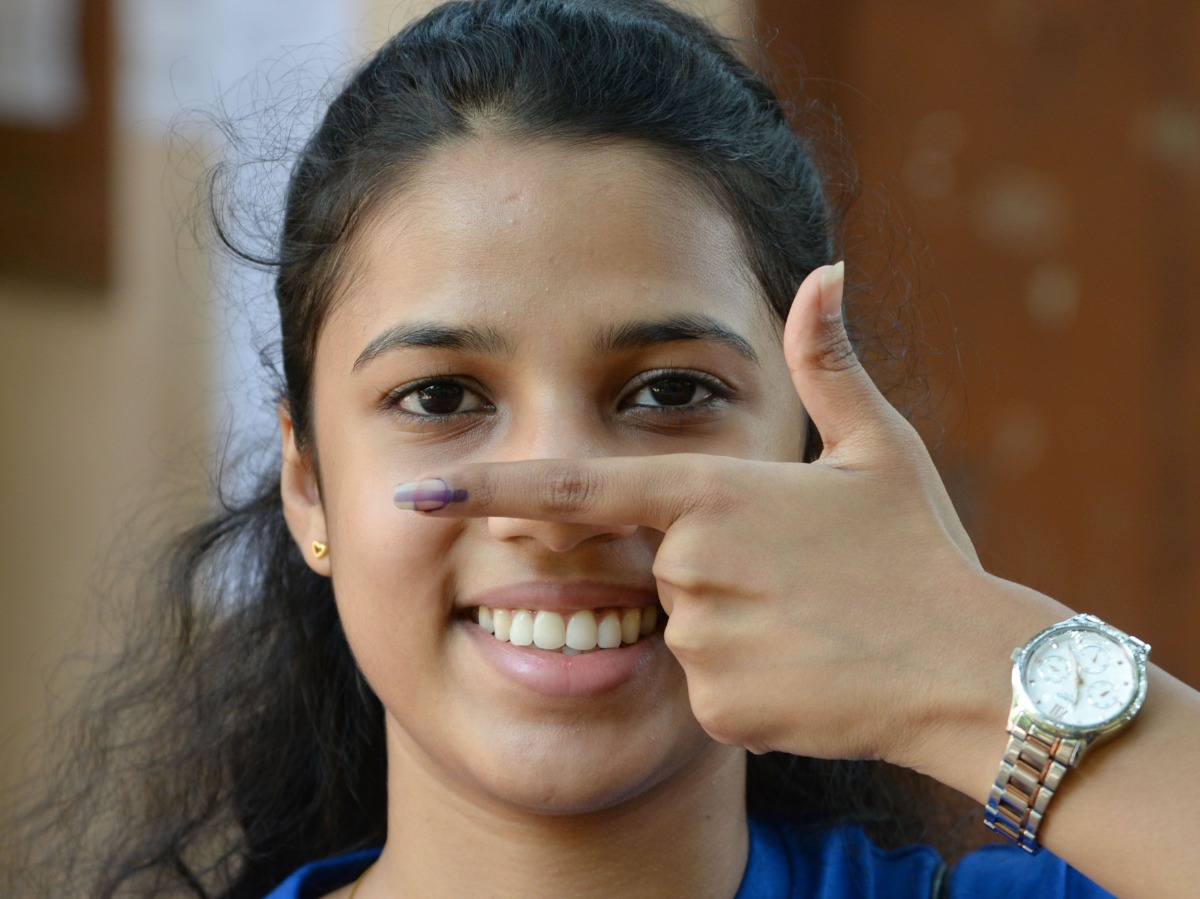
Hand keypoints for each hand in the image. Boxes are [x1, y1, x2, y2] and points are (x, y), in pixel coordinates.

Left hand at [393, 263, 1062, 772]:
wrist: (969, 673)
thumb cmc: (921, 554)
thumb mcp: (878, 450)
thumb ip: (830, 363)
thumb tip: (824, 273)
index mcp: (714, 493)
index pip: (578, 484)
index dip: (495, 487)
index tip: (426, 492)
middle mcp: (691, 565)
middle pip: (659, 565)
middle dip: (714, 570)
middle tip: (800, 580)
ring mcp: (701, 640)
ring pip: (687, 628)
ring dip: (737, 625)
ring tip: (813, 625)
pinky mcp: (718, 707)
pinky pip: (709, 686)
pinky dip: (750, 680)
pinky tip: (810, 671)